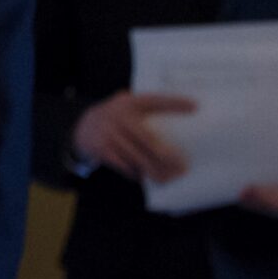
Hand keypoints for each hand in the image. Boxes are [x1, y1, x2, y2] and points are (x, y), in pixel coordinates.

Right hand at [72, 91, 194, 182]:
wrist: (82, 126)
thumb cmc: (117, 116)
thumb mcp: (128, 104)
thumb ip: (148, 107)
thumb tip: (186, 110)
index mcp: (131, 103)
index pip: (156, 100)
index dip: (175, 103)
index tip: (195, 106)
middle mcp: (120, 117)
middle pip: (148, 140)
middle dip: (166, 156)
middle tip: (182, 167)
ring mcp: (110, 135)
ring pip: (137, 156)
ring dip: (154, 169)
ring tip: (169, 178)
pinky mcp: (102, 150)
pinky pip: (123, 165)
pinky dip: (136, 172)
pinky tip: (147, 178)